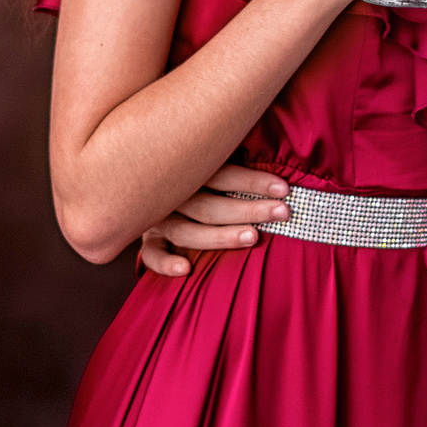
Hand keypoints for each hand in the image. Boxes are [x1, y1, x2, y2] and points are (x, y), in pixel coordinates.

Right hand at [138, 164, 289, 276]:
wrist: (143, 172)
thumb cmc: (200, 169)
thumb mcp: (212, 158)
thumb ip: (234, 156)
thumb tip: (278, 167)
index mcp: (185, 166)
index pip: (221, 173)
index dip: (253, 181)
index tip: (284, 189)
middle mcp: (169, 191)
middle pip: (208, 205)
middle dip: (248, 209)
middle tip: (281, 213)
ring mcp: (156, 216)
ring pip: (186, 231)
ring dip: (220, 236)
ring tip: (253, 237)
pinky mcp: (149, 238)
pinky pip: (152, 254)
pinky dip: (165, 263)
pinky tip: (186, 270)